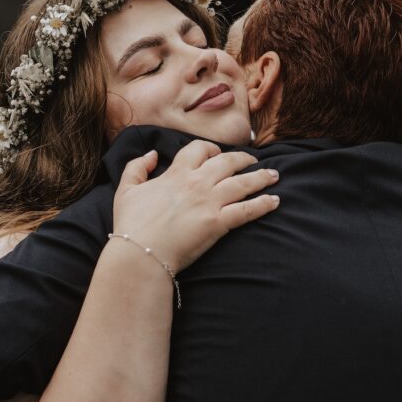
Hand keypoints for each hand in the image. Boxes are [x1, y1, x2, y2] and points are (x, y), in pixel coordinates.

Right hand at [113, 140, 280, 272]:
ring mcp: (210, 202)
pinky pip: (248, 210)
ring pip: (243, 183)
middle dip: (244, 159)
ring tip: (274, 176)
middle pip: (228, 162)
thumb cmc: (132, 224)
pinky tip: (275, 201)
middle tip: (253, 161)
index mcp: (177, 173)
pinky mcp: (219, 223)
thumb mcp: (126, 189)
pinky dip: (263, 204)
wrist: (141, 253)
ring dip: (261, 177)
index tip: (217, 154)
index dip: (211, 149)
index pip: (199, 149)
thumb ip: (137, 167)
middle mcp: (197, 183)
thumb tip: (153, 154)